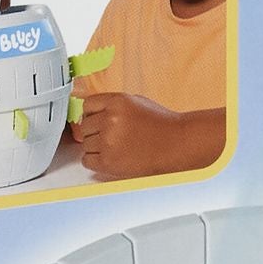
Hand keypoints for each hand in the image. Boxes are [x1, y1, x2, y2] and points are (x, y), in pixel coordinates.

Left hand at [74, 92, 222, 183]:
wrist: (177, 144)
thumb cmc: (161, 124)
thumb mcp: (136, 102)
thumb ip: (112, 105)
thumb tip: (93, 112)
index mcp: (117, 102)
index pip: (87, 105)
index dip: (93, 114)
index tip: (98, 120)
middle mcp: (110, 120)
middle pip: (85, 126)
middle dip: (95, 131)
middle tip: (111, 136)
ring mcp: (108, 141)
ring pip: (85, 144)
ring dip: (96, 147)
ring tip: (115, 147)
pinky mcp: (109, 161)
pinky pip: (87, 160)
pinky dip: (95, 161)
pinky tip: (109, 157)